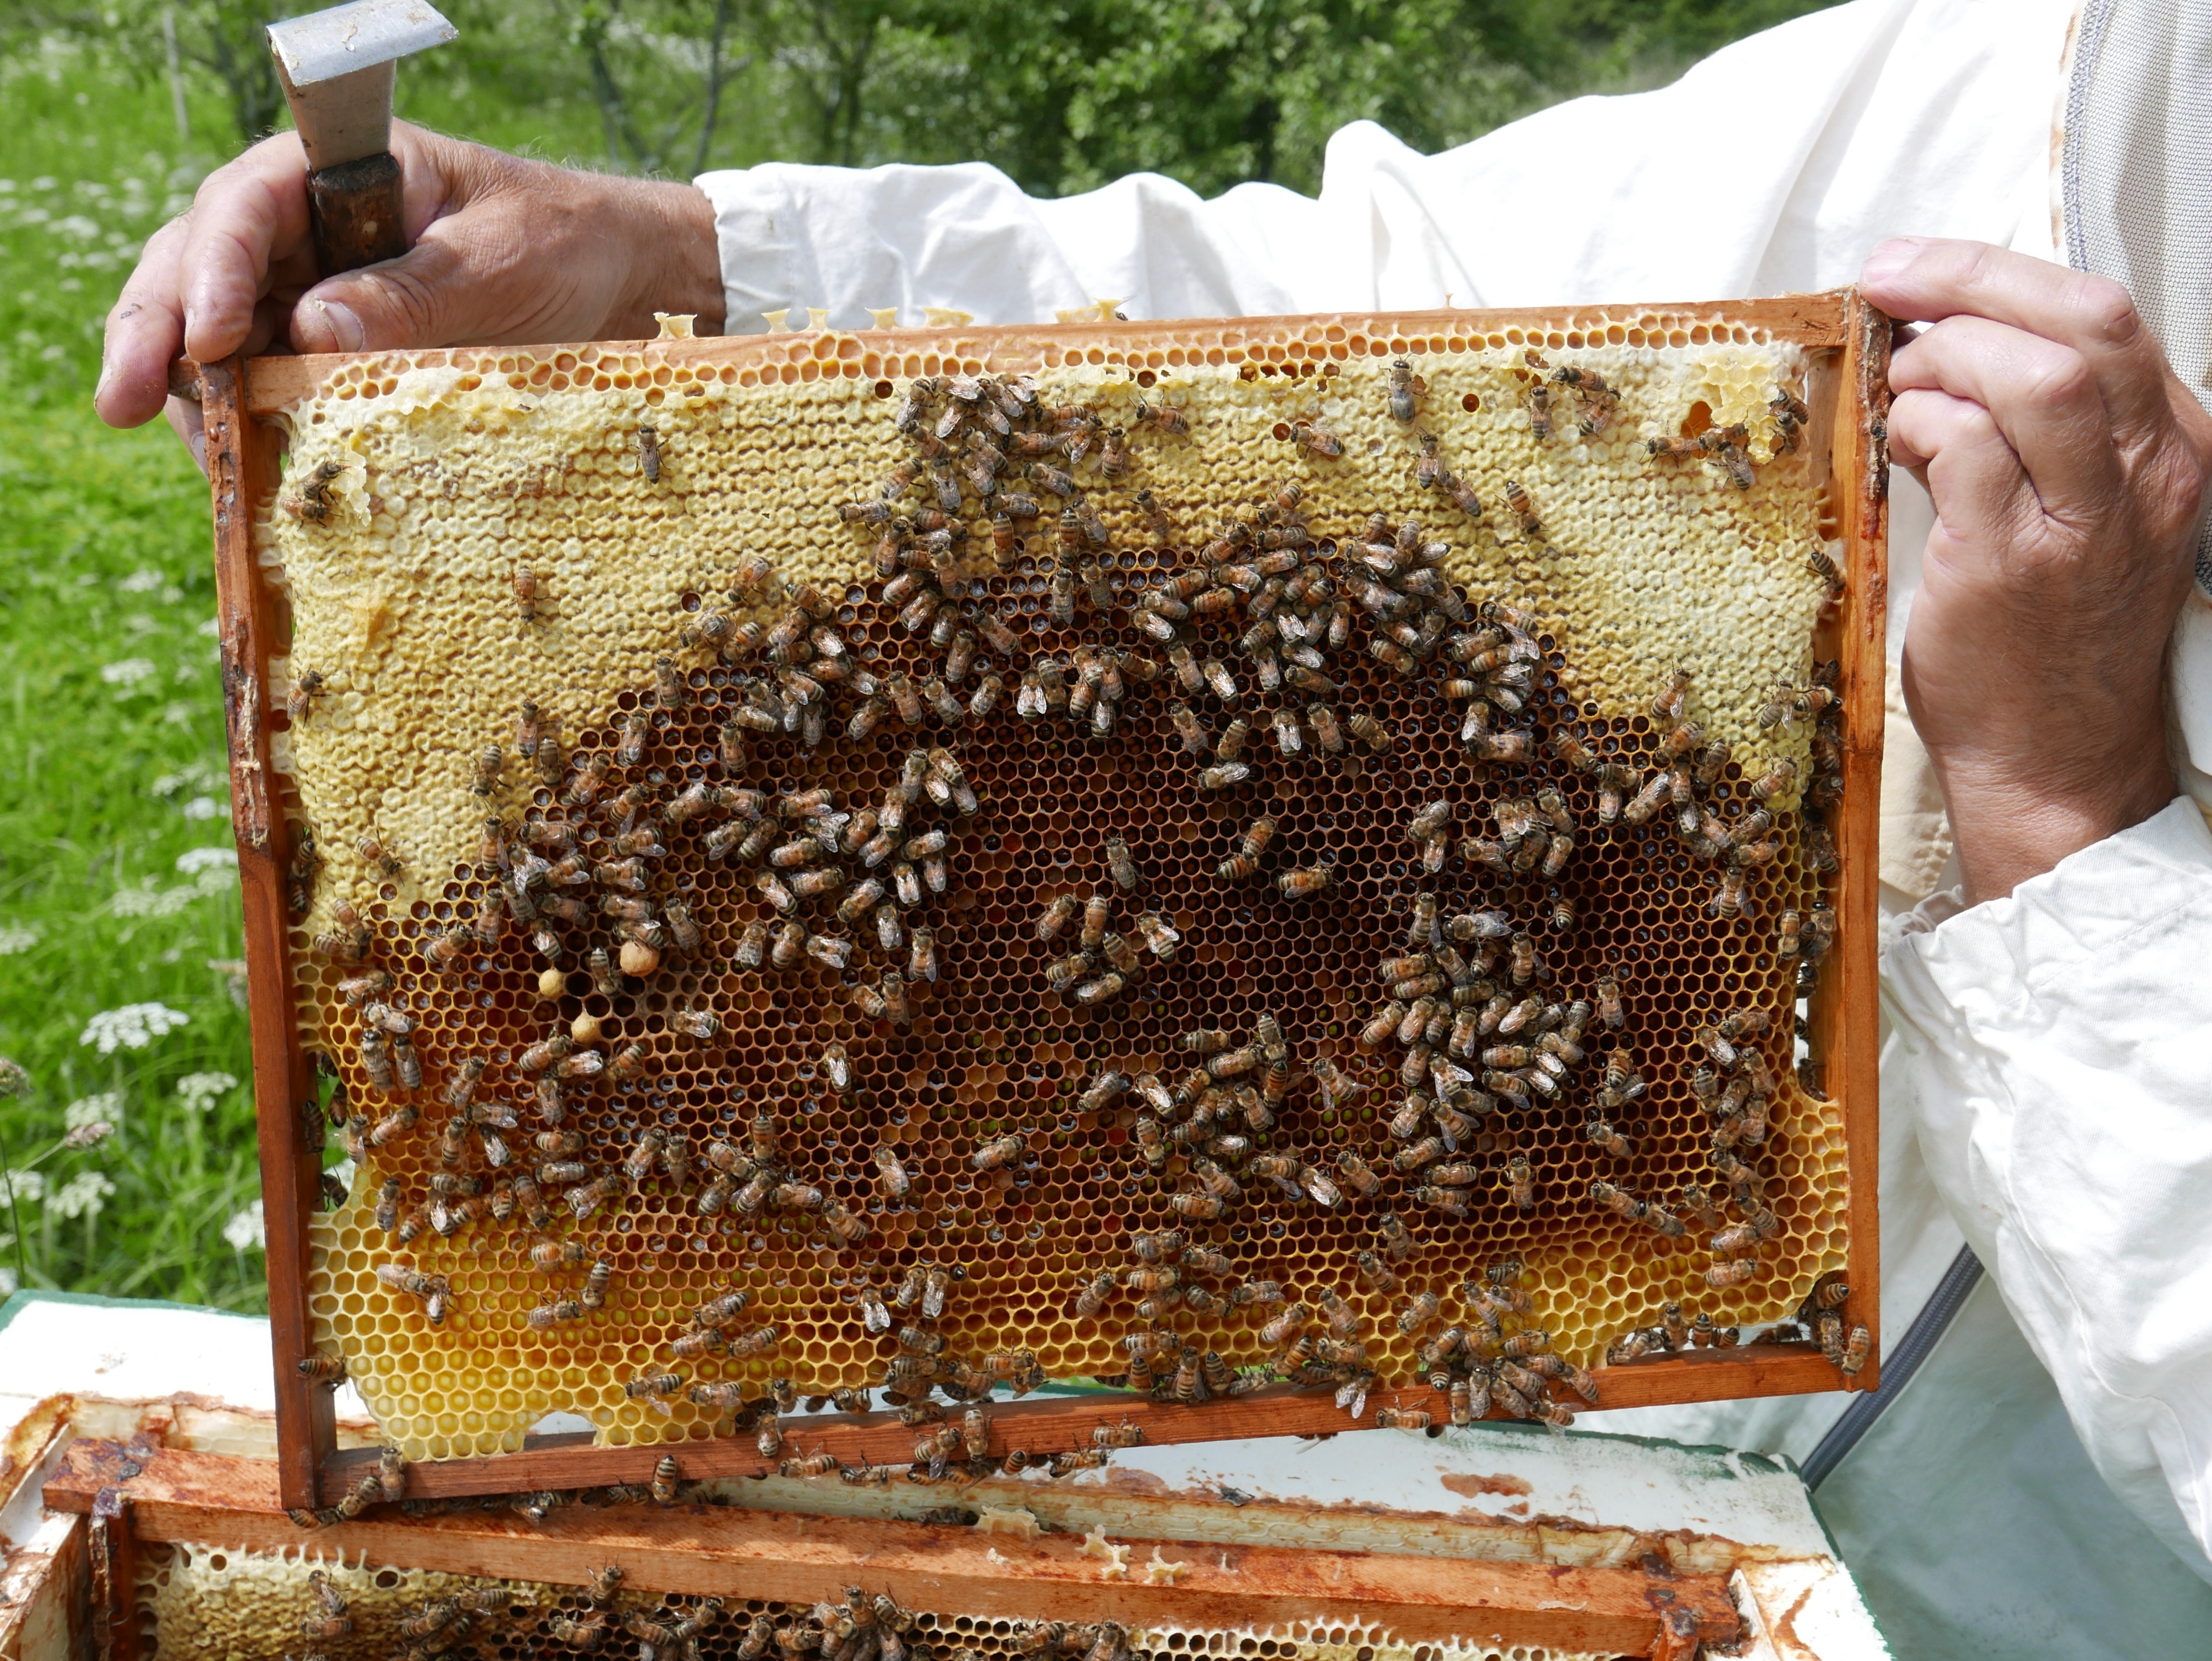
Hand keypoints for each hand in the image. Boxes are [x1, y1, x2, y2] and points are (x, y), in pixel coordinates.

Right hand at [96, 122, 723, 467]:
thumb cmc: (564, 244)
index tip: (203, 339)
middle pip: (201, 267)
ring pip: (218, 334)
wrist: (619, 277)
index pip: (247, 201)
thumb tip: (310, 332)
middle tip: (122, 402)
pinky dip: (248, 424)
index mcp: (343, 170)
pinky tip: (243, 471)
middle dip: (156, 334)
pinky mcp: (329, 350)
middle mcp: (308, 226)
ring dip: (196, 394)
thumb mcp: (503, 263)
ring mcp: (311, 288)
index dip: (212, 267)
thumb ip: (416, 293)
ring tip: (200, 458)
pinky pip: (268, 383)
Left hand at [1861, 237, 2211, 902]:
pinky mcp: (2013, 562)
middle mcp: (2149, 473)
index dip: (1999, 272)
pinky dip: (1916, 425)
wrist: (2057, 759)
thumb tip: (1942, 342)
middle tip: (1890, 285)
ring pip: (2032, 374)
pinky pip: (1963, 447)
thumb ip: (2036, 426)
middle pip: (2083, 320)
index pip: (2104, 313)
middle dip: (1970, 281)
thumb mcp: (2083, 510)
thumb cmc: (2053, 634)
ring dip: (1941, 358)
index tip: (1921, 267)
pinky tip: (1897, 449)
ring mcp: (2088, 519)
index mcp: (2173, 445)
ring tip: (1900, 386)